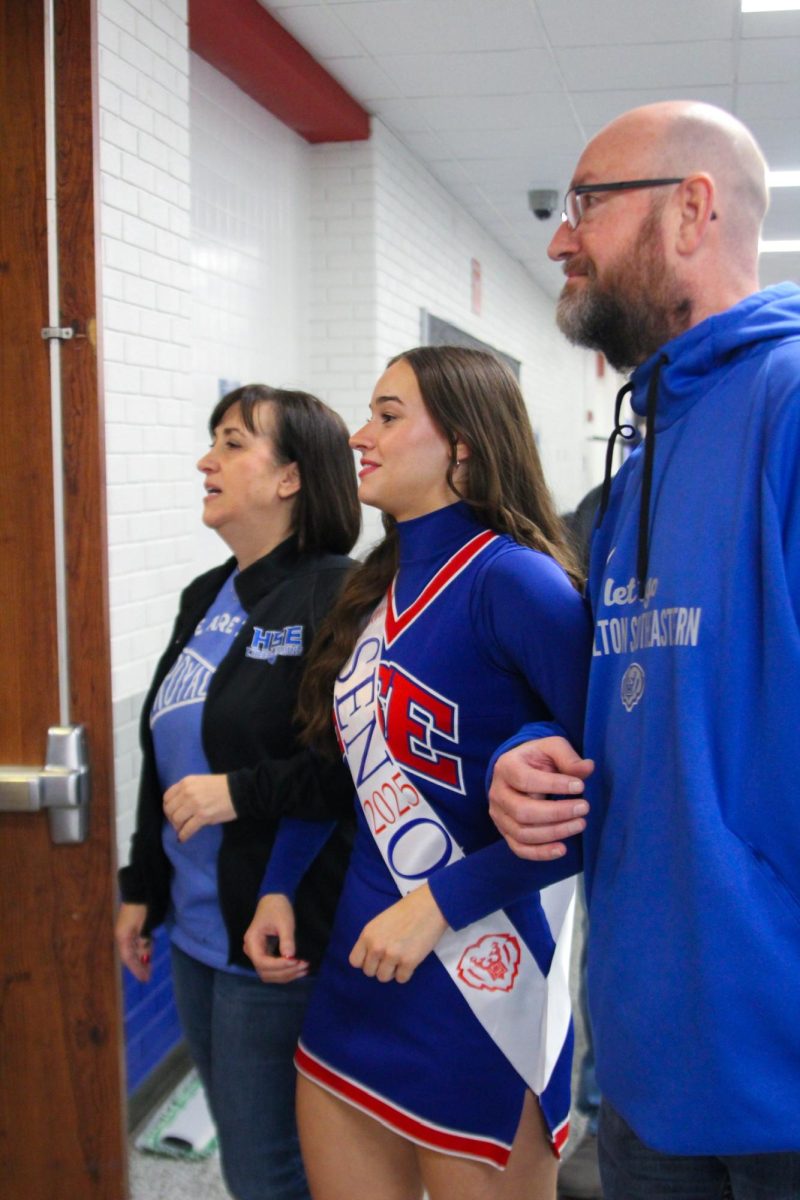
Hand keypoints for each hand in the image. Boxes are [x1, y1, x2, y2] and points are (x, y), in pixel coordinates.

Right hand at [115, 902, 152, 982]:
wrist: (139, 890)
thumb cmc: (141, 909)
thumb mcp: (143, 927)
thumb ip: (143, 942)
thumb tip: (144, 957)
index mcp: (123, 937)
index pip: (128, 958)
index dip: (136, 969)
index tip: (144, 979)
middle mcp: (123, 936)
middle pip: (130, 955)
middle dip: (139, 965)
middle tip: (147, 976)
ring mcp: (128, 930)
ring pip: (134, 948)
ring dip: (141, 957)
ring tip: (148, 967)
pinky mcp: (133, 925)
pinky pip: (138, 941)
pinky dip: (144, 947)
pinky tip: (148, 950)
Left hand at [163, 774, 235, 841]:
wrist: (240, 791)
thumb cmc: (223, 786)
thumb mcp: (201, 782)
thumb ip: (188, 790)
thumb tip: (179, 806)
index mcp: (187, 782)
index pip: (167, 797)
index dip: (168, 807)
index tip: (173, 813)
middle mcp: (188, 792)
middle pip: (169, 809)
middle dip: (172, 819)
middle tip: (178, 823)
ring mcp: (195, 804)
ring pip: (176, 820)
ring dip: (177, 827)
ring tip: (182, 830)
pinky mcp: (203, 816)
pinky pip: (187, 829)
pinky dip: (183, 836)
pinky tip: (183, 838)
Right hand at [243, 893, 308, 983]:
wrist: (274, 900)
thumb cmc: (277, 908)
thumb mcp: (284, 921)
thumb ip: (286, 939)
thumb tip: (290, 956)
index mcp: (252, 941)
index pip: (261, 961)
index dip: (278, 965)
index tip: (295, 960)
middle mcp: (252, 951)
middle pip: (264, 971)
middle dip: (284, 972)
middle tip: (303, 965)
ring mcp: (258, 954)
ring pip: (269, 974)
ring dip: (286, 975)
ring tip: (304, 969)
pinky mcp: (266, 955)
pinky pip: (273, 970)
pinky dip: (286, 972)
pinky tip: (299, 970)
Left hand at [349, 884, 447, 983]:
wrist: (429, 906)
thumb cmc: (405, 912)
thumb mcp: (380, 922)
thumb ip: (372, 939)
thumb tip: (369, 958)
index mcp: (367, 935)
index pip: (355, 961)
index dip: (365, 961)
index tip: (374, 958)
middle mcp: (376, 947)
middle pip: (369, 972)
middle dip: (379, 967)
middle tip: (390, 958)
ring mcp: (392, 955)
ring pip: (383, 978)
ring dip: (392, 972)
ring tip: (400, 960)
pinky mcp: (409, 962)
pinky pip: (401, 979)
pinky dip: (406, 973)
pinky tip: (410, 960)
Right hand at [488, 736, 593, 859]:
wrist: (521, 770)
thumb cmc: (538, 758)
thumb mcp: (552, 747)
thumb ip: (568, 757)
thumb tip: (587, 769)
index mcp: (506, 767)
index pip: (525, 780)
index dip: (553, 785)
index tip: (580, 786)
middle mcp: (497, 793)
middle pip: (522, 811)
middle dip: (556, 813)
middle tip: (584, 808)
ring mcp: (499, 815)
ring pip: (522, 833)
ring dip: (554, 832)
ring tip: (580, 824)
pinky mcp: (505, 832)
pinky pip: (520, 848)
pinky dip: (541, 853)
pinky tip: (562, 849)